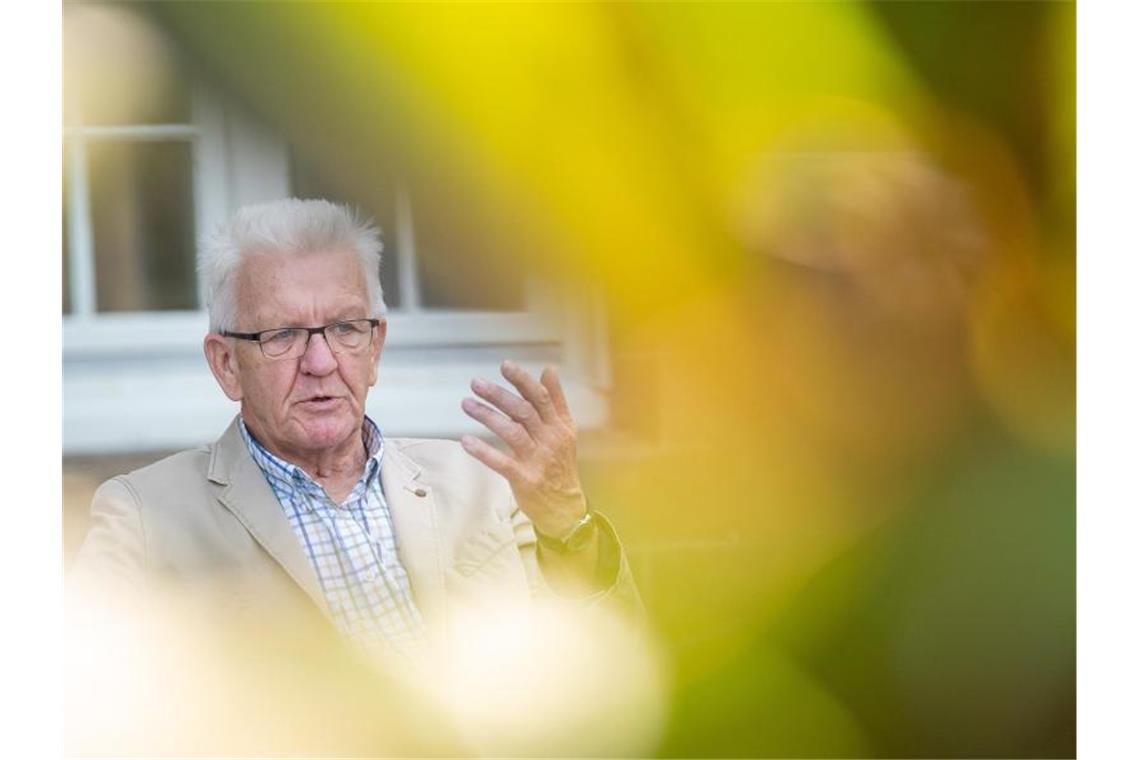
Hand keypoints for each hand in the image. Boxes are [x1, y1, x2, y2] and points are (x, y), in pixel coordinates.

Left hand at [460, 361, 586, 538]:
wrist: (566, 506)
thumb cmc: (561, 464)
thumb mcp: (565, 430)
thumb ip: (556, 400)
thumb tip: (549, 370)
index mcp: (558, 426)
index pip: (540, 397)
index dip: (522, 380)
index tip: (504, 366)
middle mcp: (549, 440)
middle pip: (523, 411)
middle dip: (498, 395)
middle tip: (476, 383)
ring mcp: (537, 459)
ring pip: (512, 432)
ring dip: (487, 416)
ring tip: (466, 404)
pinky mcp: (525, 479)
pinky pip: (502, 462)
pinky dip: (484, 451)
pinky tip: (466, 441)